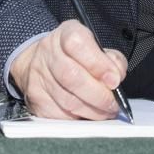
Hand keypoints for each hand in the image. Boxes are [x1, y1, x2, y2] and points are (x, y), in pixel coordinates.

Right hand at [9, 19, 127, 119]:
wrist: (40, 63)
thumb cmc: (74, 56)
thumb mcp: (96, 47)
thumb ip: (111, 60)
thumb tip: (116, 77)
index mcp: (65, 34)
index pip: (77, 44)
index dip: (98, 64)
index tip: (114, 80)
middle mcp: (48, 53)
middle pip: (72, 76)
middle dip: (99, 95)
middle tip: (113, 103)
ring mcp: (39, 77)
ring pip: (68, 101)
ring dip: (93, 110)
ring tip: (105, 111)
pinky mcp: (37, 100)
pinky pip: (62, 116)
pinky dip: (80, 118)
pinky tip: (89, 114)